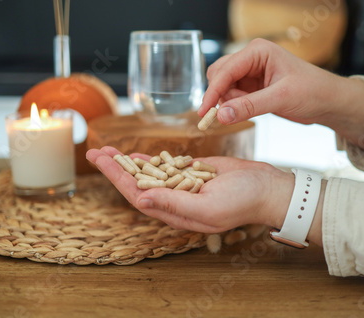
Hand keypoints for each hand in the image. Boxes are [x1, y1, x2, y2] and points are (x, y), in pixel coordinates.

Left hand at [86, 146, 294, 232]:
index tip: (98, 161)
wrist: (267, 189)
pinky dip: (150, 160)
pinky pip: (166, 166)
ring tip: (109, 151)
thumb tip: (140, 200)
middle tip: (95, 152)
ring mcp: (183, 186)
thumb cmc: (243, 201)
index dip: (116, 178)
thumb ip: (174, 204)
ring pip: (149, 174)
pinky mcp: (193, 172)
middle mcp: (175, 200)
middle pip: (138, 183)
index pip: (137, 194)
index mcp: (175, 212)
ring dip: (129, 163)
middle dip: (115, 168)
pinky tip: (136, 154)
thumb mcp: (208, 206)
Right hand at [199, 38, 363, 149]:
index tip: (204, 111)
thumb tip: (221, 115)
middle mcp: (251, 59)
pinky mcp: (252, 88)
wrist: (328, 102)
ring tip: (248, 111)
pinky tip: (245, 112)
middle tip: (223, 116)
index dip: (212, 91)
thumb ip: (249, 106)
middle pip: (219, 76)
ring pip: (223, 88)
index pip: (225, 70)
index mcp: (258, 51)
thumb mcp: (281, 98)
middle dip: (219, 96)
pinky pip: (232, 97)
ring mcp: (250, 73)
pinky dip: (233, 107)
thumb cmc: (313, 91)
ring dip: (227, 103)